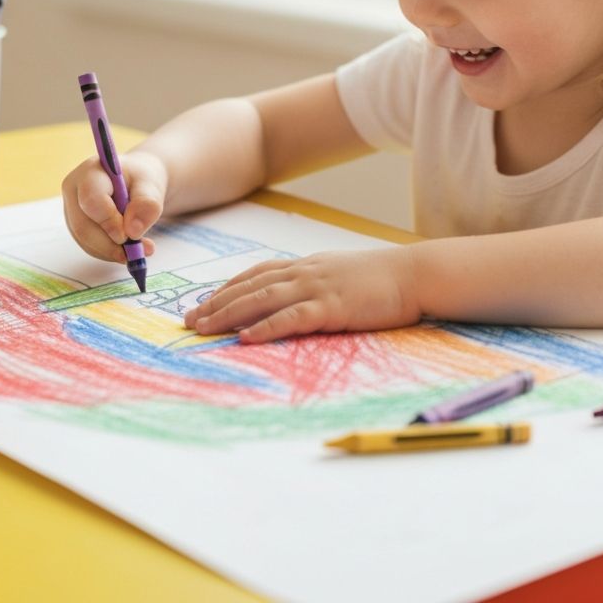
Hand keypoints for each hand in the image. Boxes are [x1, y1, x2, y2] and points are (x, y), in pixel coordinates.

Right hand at [61, 150, 167, 263]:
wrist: (136, 181)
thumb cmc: (142, 179)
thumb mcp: (151, 185)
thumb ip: (147, 204)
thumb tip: (133, 232)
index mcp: (91, 172)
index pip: (91, 200)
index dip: (108, 221)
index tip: (129, 236)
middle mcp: (74, 189)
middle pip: (83, 226)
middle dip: (111, 245)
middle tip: (138, 252)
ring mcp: (71, 208)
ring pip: (85, 240)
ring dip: (112, 251)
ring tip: (140, 249)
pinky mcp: (75, 225)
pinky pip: (88, 246)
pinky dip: (109, 252)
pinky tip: (127, 249)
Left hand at [182, 247, 421, 343]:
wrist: (413, 274)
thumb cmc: (380, 279)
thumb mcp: (339, 274)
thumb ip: (314, 283)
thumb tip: (292, 300)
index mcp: (306, 265)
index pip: (256, 274)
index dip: (226, 288)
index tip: (203, 302)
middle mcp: (304, 272)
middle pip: (250, 286)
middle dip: (216, 303)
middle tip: (189, 320)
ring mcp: (316, 287)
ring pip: (262, 299)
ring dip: (228, 314)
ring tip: (203, 328)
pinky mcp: (331, 307)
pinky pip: (292, 317)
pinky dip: (266, 327)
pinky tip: (246, 337)